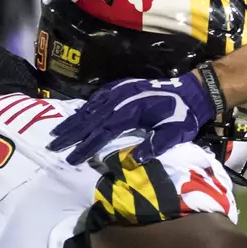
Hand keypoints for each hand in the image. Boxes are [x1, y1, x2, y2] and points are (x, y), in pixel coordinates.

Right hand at [48, 72, 214, 166]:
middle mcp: (122, 99)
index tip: (71, 158)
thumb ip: (154, 146)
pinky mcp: (123, 87)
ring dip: (74, 120)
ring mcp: (121, 91)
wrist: (193, 91)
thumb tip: (132, 160)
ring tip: (57, 132)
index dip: (86, 146)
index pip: (102, 132)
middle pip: (91, 119)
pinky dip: (86, 106)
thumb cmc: (184, 115)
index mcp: (131, 112)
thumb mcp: (174, 135)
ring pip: (92, 107)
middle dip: (71, 134)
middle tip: (53, 145)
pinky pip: (99, 97)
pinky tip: (78, 114)